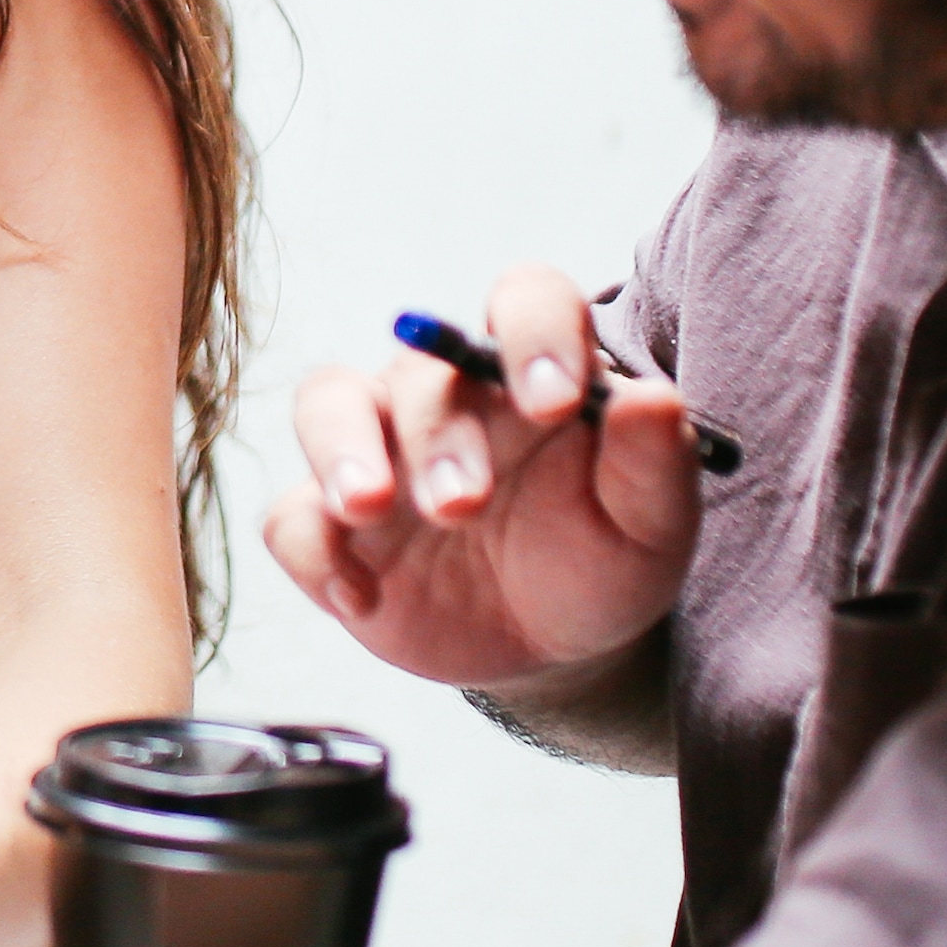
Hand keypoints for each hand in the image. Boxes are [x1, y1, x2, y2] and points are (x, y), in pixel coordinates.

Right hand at [265, 262, 701, 690]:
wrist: (552, 647)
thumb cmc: (603, 560)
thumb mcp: (650, 525)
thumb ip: (654, 462)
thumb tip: (654, 399)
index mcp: (531, 371)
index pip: (524, 299)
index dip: (534, 332)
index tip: (556, 400)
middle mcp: (445, 395)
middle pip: (421, 370)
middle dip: (440, 438)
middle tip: (465, 505)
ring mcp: (378, 452)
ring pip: (326, 403)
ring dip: (342, 452)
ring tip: (366, 508)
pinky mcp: (331, 523)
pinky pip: (292, 517)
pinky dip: (317, 552)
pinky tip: (360, 599)